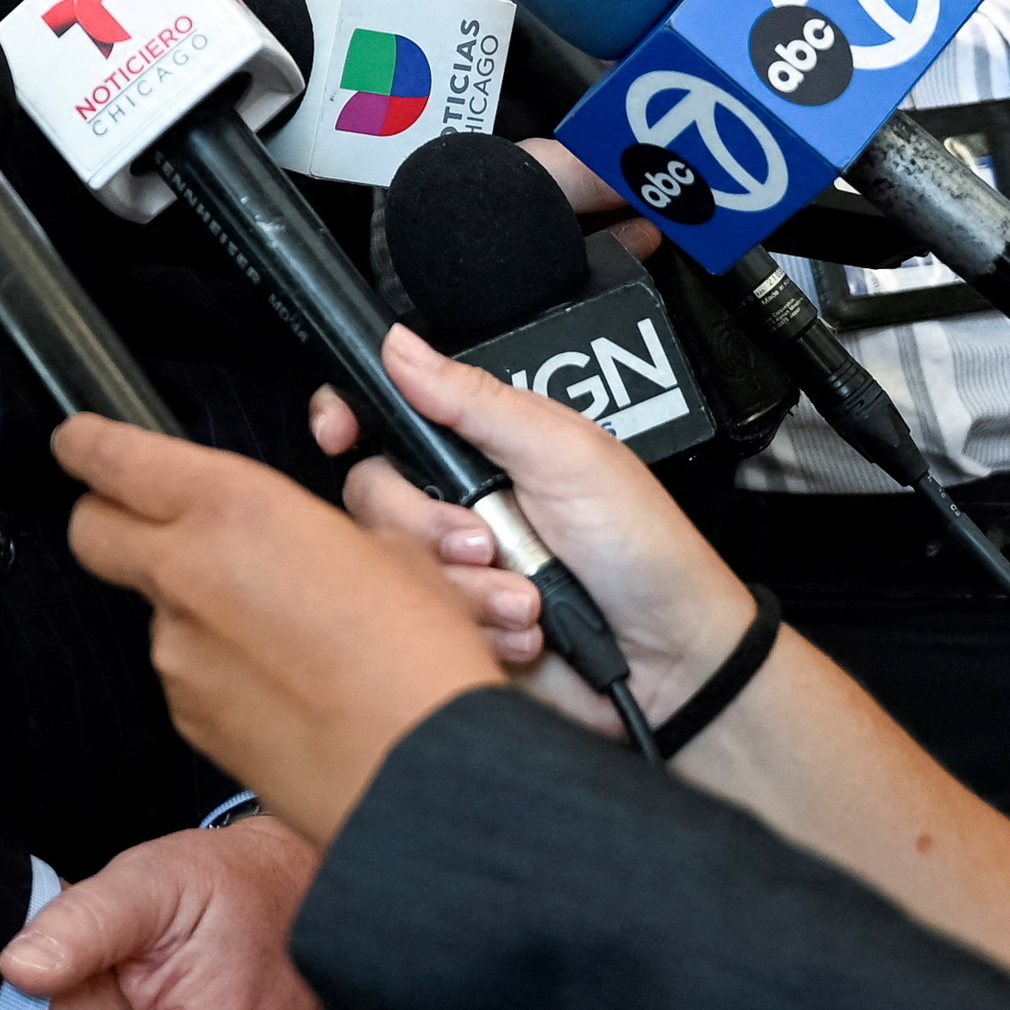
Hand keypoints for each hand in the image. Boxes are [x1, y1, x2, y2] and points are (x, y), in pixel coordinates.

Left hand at [57, 416, 503, 841]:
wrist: (421, 773)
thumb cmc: (417, 659)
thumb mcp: (390, 550)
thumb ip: (313, 530)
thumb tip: (299, 541)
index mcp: (232, 510)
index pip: (114, 458)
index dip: (87, 444)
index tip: (80, 440)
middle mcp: (184, 574)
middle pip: (94, 530)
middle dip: (110, 517)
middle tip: (154, 519)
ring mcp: (177, 652)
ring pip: (153, 606)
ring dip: (192, 605)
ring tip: (280, 630)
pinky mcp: (186, 715)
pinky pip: (185, 671)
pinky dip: (217, 667)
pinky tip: (282, 683)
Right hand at [310, 326, 764, 734]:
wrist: (671, 662)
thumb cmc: (643, 550)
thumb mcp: (567, 454)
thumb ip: (479, 402)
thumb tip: (402, 347)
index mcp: (480, 447)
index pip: (386, 417)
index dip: (347, 418)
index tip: (339, 432)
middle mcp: (456, 502)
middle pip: (373, 492)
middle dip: (429, 526)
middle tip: (489, 541)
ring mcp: (452, 567)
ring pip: (391, 564)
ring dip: (465, 586)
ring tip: (528, 600)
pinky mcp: (454, 623)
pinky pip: (418, 622)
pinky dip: (476, 628)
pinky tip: (523, 631)